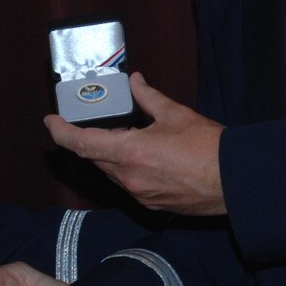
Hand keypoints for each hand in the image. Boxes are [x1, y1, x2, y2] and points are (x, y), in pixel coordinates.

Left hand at [45, 72, 226, 213]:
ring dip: (111, 155)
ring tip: (127, 137)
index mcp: (130, 153)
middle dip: (92, 140)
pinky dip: (127, 169)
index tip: (51, 122)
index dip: (61, 132)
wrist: (234, 181)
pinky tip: (144, 156)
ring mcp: (139, 195)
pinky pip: (128, 184)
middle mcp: (129, 178)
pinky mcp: (152, 204)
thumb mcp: (175, 114)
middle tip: (97, 122)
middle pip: (94, 158)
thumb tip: (135, 82)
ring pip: (111, 173)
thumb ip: (148, 97)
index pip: (81, 144)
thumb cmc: (208, 147)